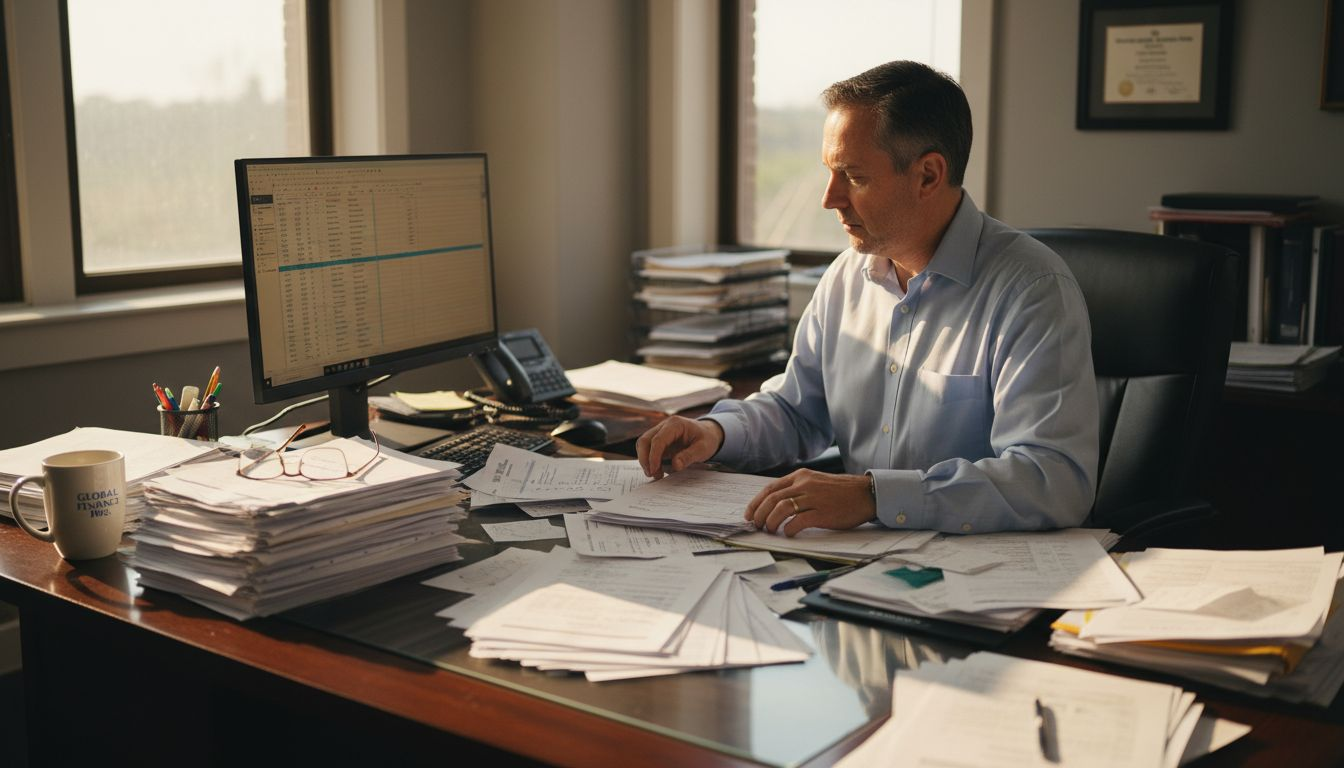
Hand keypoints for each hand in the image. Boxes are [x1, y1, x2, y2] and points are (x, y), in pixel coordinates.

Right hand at [636, 416, 723, 478]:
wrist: (709, 434)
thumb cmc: (707, 439)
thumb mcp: (703, 448)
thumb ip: (689, 456)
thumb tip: (675, 465)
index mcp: (675, 424)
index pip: (658, 439)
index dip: (653, 456)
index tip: (654, 471)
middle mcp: (664, 425)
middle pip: (645, 440)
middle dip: (645, 459)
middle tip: (652, 474)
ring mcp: (660, 432)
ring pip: (643, 444)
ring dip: (646, 460)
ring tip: (656, 474)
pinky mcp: (659, 440)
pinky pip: (648, 449)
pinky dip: (649, 459)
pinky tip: (657, 469)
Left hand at [745, 469, 875, 536]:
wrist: (866, 494)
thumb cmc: (841, 491)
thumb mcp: (816, 482)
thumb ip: (798, 489)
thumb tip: (776, 504)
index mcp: (801, 476)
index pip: (770, 488)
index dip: (756, 502)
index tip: (749, 514)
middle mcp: (805, 485)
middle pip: (772, 499)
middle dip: (759, 514)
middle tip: (755, 525)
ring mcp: (814, 498)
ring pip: (782, 508)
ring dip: (771, 522)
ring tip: (769, 530)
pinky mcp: (823, 513)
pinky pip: (798, 521)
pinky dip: (789, 529)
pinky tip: (788, 533)